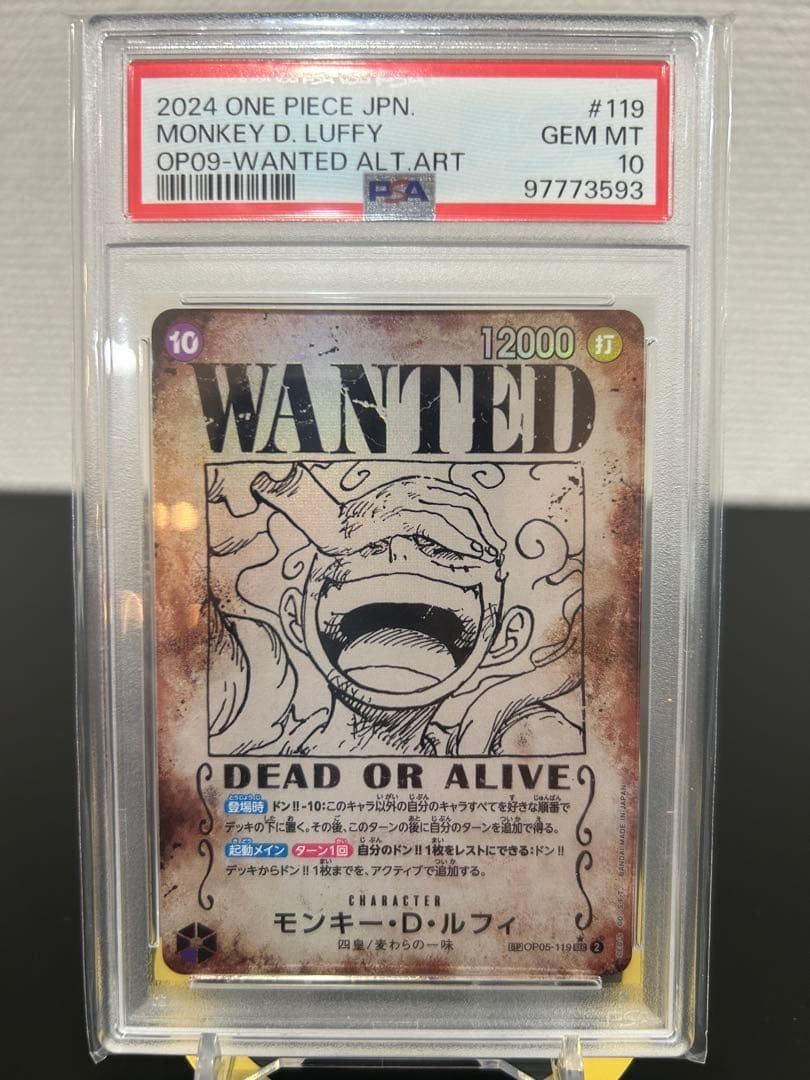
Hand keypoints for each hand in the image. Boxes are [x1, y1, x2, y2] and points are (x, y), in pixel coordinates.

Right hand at [334, 476, 504, 561]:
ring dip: (478, 537)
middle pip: (466, 504)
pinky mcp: (398, 514)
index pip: (462, 498)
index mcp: (418, 485)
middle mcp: (416, 487)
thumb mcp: (396, 524)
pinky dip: (459, 541)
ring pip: (457, 515)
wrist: (327, 527)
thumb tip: (451, 546)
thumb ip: (421, 528)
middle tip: (499, 553)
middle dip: (487, 529)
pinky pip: (438, 527)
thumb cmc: (358, 530)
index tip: (494, 542)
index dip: (483, 520)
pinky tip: (471, 554)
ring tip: (491, 557)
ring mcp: (407, 498)